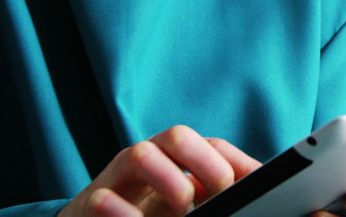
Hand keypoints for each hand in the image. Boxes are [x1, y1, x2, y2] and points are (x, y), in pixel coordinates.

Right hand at [60, 125, 261, 216]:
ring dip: (170, 182)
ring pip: (140, 154)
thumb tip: (253, 195)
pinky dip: (123, 213)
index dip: (236, 162)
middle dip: (207, 163)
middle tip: (220, 195)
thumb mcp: (183, 207)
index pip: (211, 146)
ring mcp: (115, 179)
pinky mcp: (88, 205)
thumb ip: (211, 198)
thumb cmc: (146, 216)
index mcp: (175, 160)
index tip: (256, 182)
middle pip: (178, 136)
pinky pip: (102, 200)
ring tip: (184, 209)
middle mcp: (146, 160)